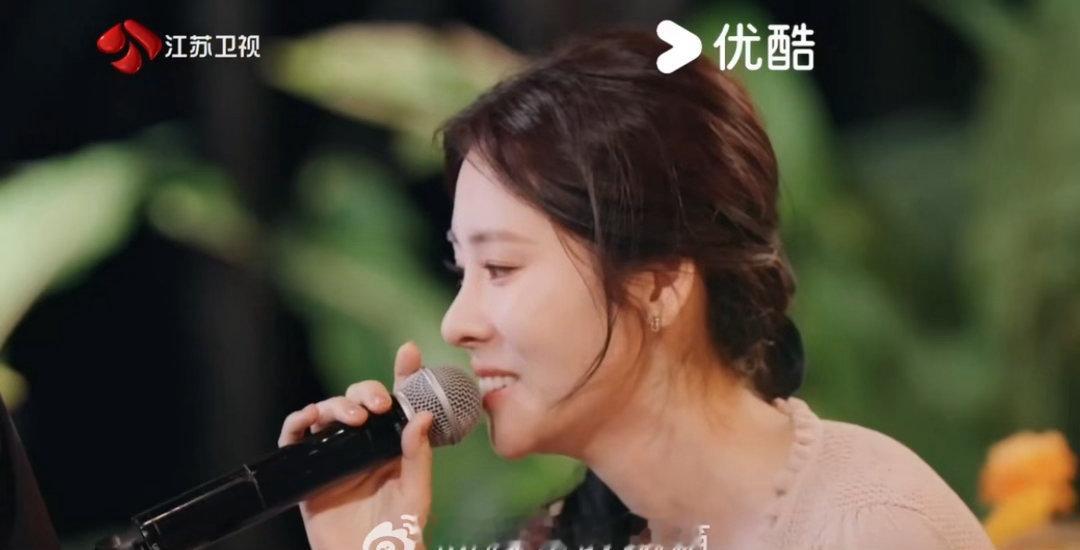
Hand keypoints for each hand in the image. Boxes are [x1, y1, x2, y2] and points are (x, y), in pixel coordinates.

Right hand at [278, 342, 434, 549]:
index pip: (398, 401)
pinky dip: (298, 421)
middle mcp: (364, 444)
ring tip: (352, 417)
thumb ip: (419, 455)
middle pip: (359, 400)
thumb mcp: (416, 493)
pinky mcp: (308, 471)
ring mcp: (335, 455)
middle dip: (365, 391)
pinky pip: (296, 438)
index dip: (403, 373)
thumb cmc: (400, 532)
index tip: (408, 351)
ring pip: (328, 412)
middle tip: (377, 404)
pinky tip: (310, 418)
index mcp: (394, 444)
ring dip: (337, 403)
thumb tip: (422, 417)